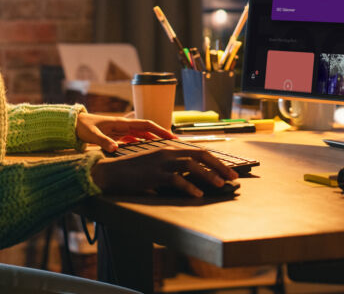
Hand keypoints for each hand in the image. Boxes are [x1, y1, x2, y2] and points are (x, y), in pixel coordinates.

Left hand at [76, 112, 174, 152]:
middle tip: (174, 145)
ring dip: (153, 141)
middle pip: (147, 130)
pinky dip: (142, 145)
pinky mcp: (116, 137)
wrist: (73, 125)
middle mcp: (124, 126)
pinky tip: (146, 152)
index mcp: (121, 123)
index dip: (160, 129)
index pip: (146, 124)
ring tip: (164, 149)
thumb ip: (103, 142)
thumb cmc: (82, 127)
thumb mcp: (92, 135)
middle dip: (161, 136)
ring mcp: (121, 132)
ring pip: (142, 136)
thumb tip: (115, 149)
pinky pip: (133, 141)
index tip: (171, 136)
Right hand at [90, 147, 237, 196]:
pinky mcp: (153, 174)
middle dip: (219, 166)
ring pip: (191, 165)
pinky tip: (198, 194)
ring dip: (208, 175)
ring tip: (220, 184)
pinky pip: (175, 179)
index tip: (229, 171)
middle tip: (233, 177)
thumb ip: (173, 168)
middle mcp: (168, 152)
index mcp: (170, 149)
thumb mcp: (156, 166)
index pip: (198, 151)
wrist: (110, 172)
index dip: (216, 161)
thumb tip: (193, 178)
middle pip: (199, 155)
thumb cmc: (133, 172)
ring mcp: (161, 162)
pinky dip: (189, 187)